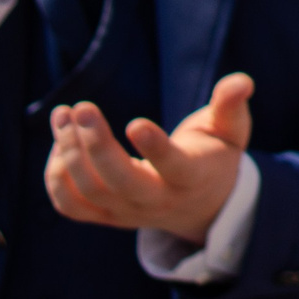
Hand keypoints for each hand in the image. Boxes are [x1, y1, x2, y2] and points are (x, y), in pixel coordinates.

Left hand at [45, 71, 253, 244]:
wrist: (201, 205)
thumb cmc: (213, 156)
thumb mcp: (230, 131)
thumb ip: (231, 105)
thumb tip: (241, 81)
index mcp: (193, 178)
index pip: (174, 168)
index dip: (155, 148)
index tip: (134, 122)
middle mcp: (159, 201)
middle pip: (120, 183)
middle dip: (96, 145)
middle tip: (82, 108)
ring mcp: (128, 213)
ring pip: (90, 191)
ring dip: (70, 151)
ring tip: (64, 114)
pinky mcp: (105, 217)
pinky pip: (69, 205)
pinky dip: (56, 176)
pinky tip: (62, 142)